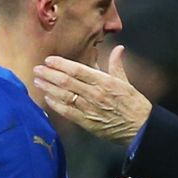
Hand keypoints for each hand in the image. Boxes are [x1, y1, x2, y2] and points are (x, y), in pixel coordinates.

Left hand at [33, 45, 151, 144]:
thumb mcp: (126, 82)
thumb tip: (118, 48)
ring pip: (64, 96)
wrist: (140, 128)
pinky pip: (67, 112)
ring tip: (37, 81)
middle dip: (49, 74)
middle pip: (67, 82)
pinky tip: (47, 98)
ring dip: (48, 88)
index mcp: (105, 82)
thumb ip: (117, 65)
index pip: (78, 70)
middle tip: (37, 69)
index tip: (49, 60)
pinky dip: (56, 105)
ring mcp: (90, 109)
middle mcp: (95, 94)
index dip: (61, 64)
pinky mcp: (87, 122)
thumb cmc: (133, 104)